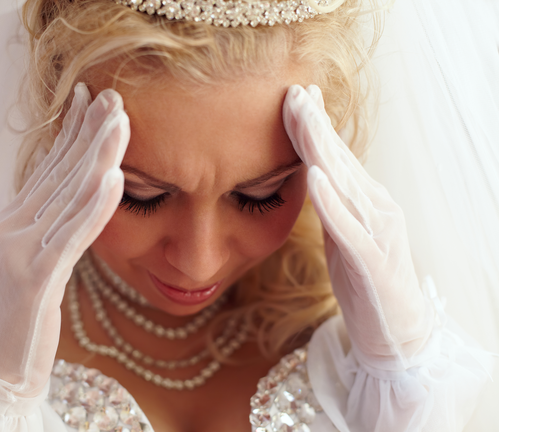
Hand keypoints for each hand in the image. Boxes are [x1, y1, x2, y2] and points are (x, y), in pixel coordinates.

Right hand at [0, 83, 128, 394]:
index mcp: (14, 221)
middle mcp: (13, 227)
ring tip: (119, 121)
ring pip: (67, 195)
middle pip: (59, 171)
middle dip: (89, 130)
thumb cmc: (18, 316)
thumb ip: (51, 225)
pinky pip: (70, 236)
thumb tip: (75, 191)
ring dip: (96, 155)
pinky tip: (113, 179)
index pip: (49, 167)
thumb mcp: (33, 260)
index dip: (72, 130)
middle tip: (115, 94)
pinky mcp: (35, 279)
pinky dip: (93, 206)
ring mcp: (20, 251)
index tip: (95, 97)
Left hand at [283, 84, 433, 368]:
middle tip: (292, 90)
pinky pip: (348, 227)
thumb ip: (332, 205)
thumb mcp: (343, 236)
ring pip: (345, 183)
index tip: (295, 94)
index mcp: (366, 202)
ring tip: (301, 116)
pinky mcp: (372, 260)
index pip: (336, 157)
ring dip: (320, 148)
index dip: (314, 126)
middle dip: (313, 124)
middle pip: (339, 160)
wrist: (398, 335)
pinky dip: (331, 201)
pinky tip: (315, 178)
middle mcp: (376, 208)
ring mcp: (377, 232)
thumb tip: (314, 176)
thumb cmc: (366, 284)